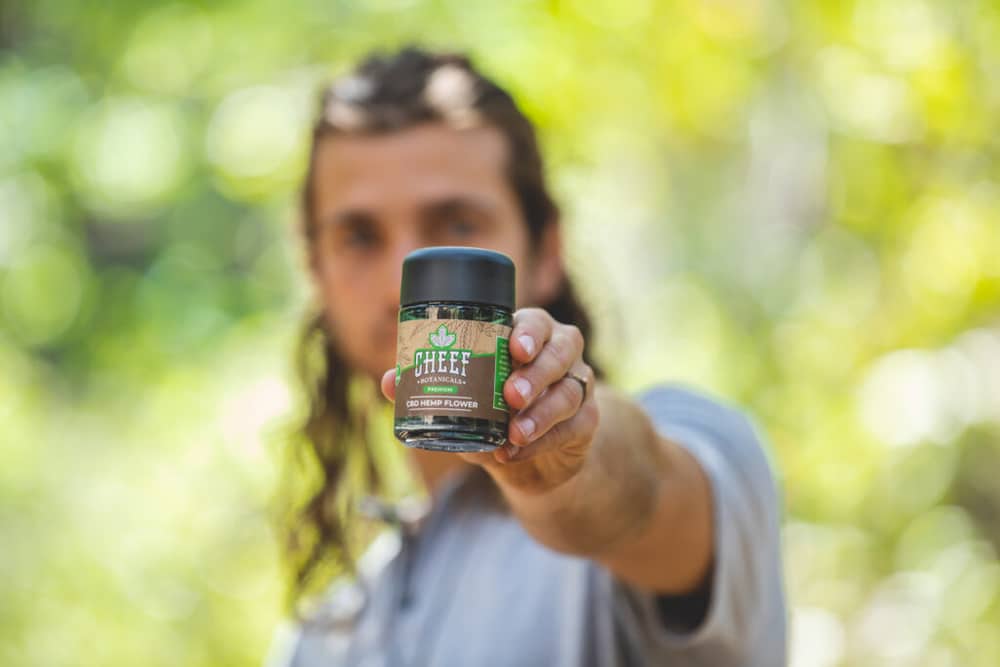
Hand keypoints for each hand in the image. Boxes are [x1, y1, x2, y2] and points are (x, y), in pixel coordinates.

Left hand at [380, 307, 599, 488]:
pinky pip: (574, 426)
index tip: (513, 347)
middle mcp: (560, 353)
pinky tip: (518, 451)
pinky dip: (545, 440)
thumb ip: (428, 388)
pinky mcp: (587, 420)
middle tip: (511, 395)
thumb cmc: (492, 412)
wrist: (531, 457)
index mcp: (529, 336)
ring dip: (542, 412)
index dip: (529, 332)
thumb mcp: (462, 400)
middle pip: (562, 349)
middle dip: (536, 372)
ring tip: (514, 432)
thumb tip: (388, 381)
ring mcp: (578, 385)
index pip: (536, 322)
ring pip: (571, 389)